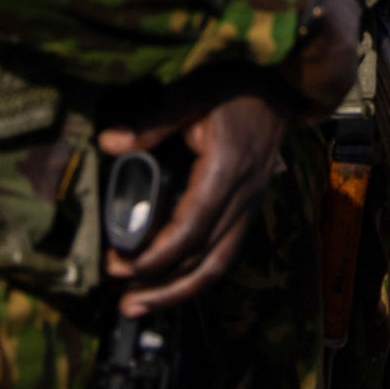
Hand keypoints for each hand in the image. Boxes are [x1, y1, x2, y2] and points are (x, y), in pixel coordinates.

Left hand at [96, 80, 288, 315]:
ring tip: (142, 304)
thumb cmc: (235, 85)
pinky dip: (198, 274)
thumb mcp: (192, 92)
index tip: (123, 265)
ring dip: (181, 290)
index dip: (157, 256)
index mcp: (226, 170)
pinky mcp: (249, 207)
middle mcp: (242, 196)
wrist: (280, 84)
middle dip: (163, 285)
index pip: (191, 229)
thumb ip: (153, 121)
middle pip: (206, 259)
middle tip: (124, 300)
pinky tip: (173, 282)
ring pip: (220, 263)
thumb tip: (109, 143)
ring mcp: (250, 204)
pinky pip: (226, 251)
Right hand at [261, 0, 362, 116]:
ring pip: (321, 70)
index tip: (280, 21)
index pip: (321, 2)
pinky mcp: (335, 87)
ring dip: (301, 77)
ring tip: (275, 84)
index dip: (301, 12)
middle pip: (324, 38)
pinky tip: (283, 105)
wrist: (305, 11)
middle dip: (302, 47)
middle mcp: (346, 21)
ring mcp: (344, 56)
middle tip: (275, 57)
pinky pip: (317, 100)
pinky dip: (300, 102)